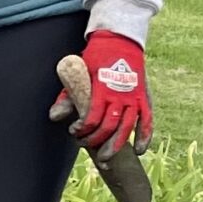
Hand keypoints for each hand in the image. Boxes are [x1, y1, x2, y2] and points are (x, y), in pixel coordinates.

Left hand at [51, 32, 150, 157]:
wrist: (119, 42)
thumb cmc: (94, 59)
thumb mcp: (77, 74)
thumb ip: (67, 97)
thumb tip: (54, 117)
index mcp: (102, 89)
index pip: (93, 118)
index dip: (83, 129)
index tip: (74, 131)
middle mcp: (121, 96)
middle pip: (110, 127)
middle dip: (96, 141)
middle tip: (84, 146)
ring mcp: (135, 98)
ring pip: (128, 128)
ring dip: (116, 146)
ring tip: (105, 159)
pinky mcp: (145, 98)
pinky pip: (147, 121)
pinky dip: (144, 137)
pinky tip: (139, 151)